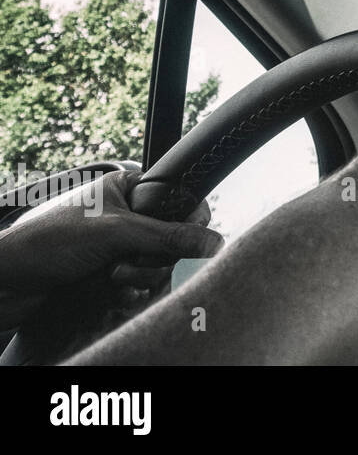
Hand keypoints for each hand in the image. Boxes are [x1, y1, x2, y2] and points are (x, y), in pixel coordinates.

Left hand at [0, 169, 222, 326]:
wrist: (8, 284)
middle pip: (175, 238)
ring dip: (142, 276)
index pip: (181, 200)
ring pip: (161, 265)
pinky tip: (111, 290)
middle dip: (157, 257)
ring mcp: (121, 247)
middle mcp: (129, 217)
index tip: (190, 238)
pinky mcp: (114, 275)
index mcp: (129, 190)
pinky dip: (132, 291)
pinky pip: (144, 285)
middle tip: (131, 260)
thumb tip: (213, 241)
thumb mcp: (116, 232)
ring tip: (113, 276)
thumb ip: (169, 236)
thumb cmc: (48, 242)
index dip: (190, 221)